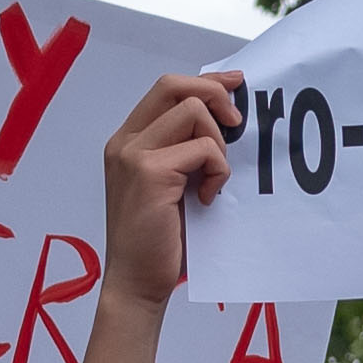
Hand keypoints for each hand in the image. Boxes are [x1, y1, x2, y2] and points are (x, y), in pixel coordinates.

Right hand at [101, 71, 241, 305]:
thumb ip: (184, 150)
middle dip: (215, 95)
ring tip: (212, 179)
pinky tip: (207, 198)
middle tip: (237, 124)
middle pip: (174, 85)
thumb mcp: (171, 183)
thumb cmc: (158, 239)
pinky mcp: (150, 172)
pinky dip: (218, 171)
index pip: (166, 88)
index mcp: (128, 141)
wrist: (137, 281)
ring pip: (193, 112)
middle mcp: (125, 142)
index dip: (204, 81)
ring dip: (217, 143)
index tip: (234, 84)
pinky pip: (204, 149)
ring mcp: (134, 154)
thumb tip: (226, 119)